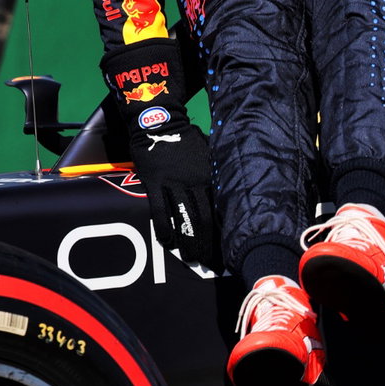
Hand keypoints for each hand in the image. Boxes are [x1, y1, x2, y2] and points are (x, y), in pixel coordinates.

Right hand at [101, 40, 218, 269]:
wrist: (160, 122)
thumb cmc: (187, 139)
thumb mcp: (209, 153)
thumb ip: (216, 174)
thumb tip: (230, 195)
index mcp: (209, 176)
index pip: (220, 210)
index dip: (223, 232)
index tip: (228, 249)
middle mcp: (194, 182)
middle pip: (203, 220)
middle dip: (208, 244)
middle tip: (211, 263)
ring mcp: (172, 184)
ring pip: (182, 220)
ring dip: (188, 242)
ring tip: (192, 259)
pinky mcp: (154, 184)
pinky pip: (159, 212)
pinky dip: (164, 229)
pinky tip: (169, 243)